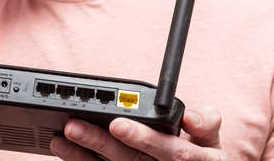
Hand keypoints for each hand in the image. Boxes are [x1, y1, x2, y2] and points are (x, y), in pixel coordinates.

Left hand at [50, 107, 227, 159]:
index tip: (117, 122)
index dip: (142, 137)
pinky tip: (65, 152)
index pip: (170, 148)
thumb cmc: (202, 157)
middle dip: (100, 143)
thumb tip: (191, 117)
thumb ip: (206, 124)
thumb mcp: (213, 143)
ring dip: (83, 157)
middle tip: (74, 126)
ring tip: (60, 139)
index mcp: (195, 159)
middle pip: (132, 160)